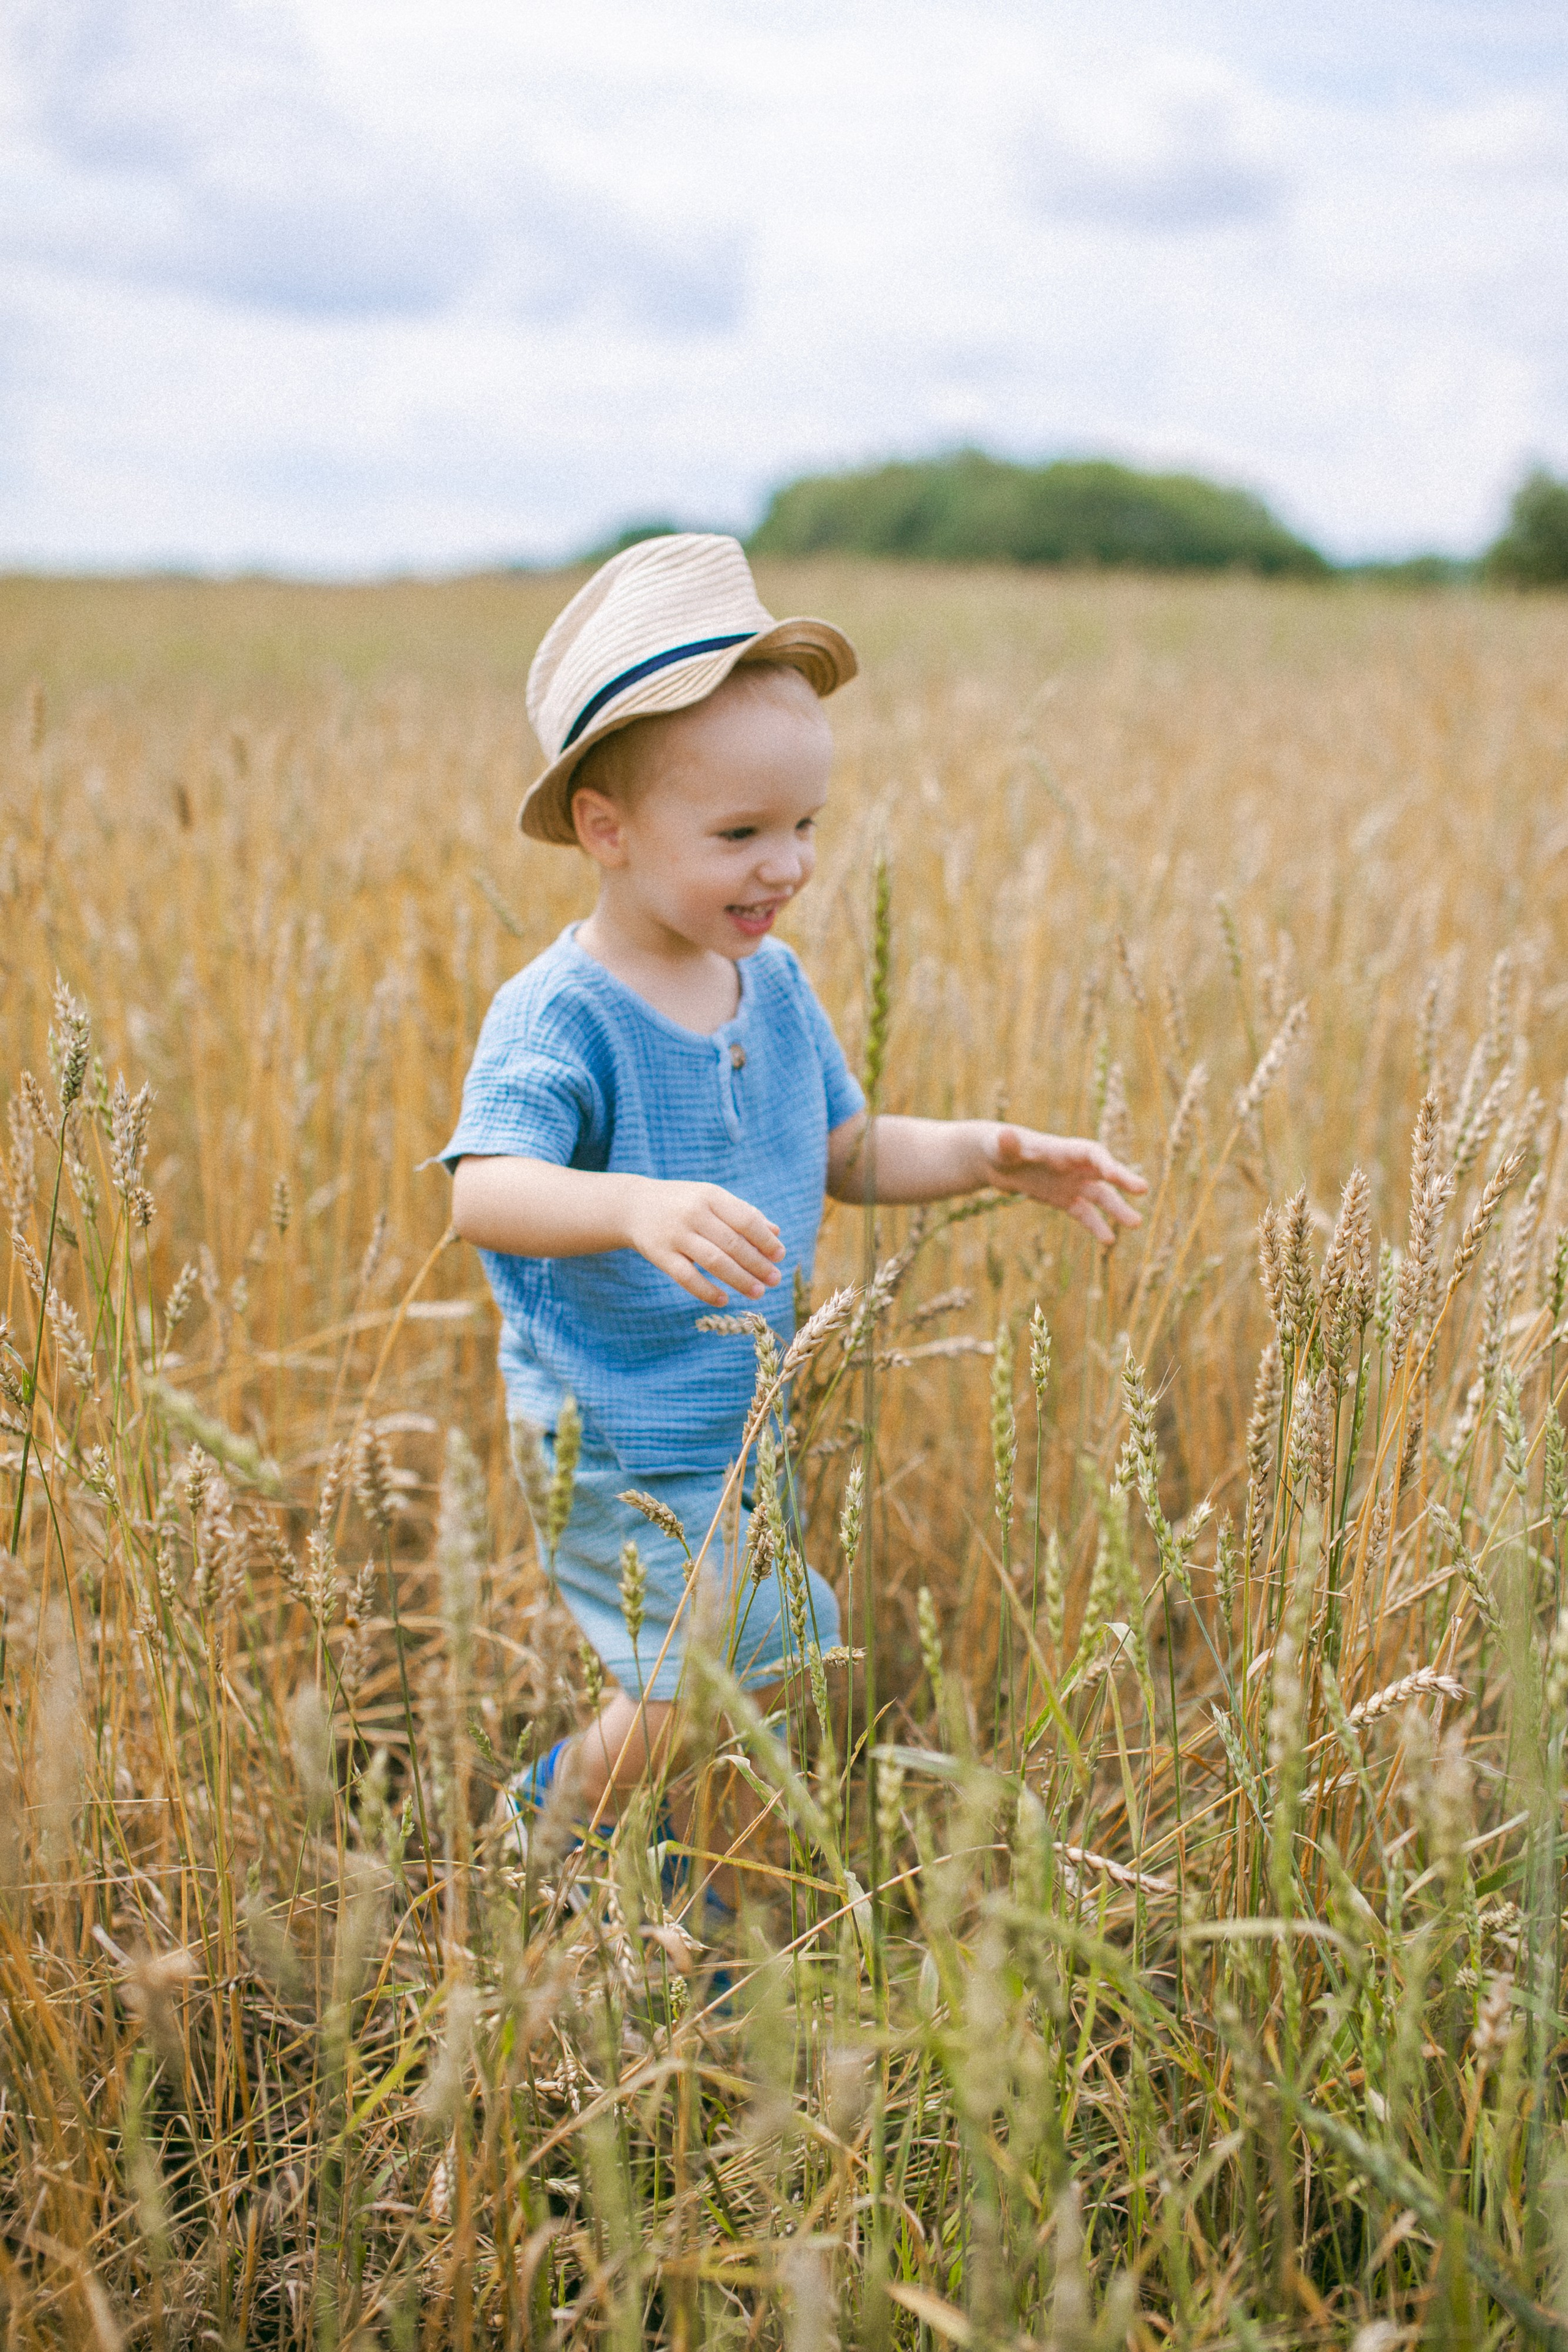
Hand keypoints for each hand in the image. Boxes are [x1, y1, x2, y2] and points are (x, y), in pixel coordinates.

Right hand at [623, 1177, 785, 1305]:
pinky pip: (686, 1277)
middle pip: (733, 1244)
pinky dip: (706, 1291)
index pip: (745, 1220)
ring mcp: (675, 1234)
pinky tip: (724, 1300)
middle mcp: (694, 1213)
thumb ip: (743, 1213)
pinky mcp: (660, 1254)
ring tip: (758, 1292)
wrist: (633, 1205)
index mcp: (710, 1196)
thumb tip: (776, 1234)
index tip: (779, 1256)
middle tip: (774, 1280)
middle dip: (757, 1264)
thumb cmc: (683, 1203)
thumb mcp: (712, 1199)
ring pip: (714, 1262)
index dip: (765, 1240)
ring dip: (739, 1279)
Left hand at [986, 1124, 1147, 1245]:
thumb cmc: (998, 1147)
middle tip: (1143, 1190)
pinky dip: (1096, 1225)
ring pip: (1100, 1196)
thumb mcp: (1000, 1146)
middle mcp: (1074, 1166)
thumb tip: (1005, 1135)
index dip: (1103, 1161)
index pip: (1091, 1153)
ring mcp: (1071, 1183)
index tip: (1113, 1173)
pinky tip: (1109, 1240)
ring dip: (1117, 1209)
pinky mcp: (1064, 1199)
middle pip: (1104, 1172)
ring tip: (1136, 1224)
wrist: (994, 1159)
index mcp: (1064, 1150)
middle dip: (1123, 1179)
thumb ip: (1007, 1143)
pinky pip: (1085, 1213)